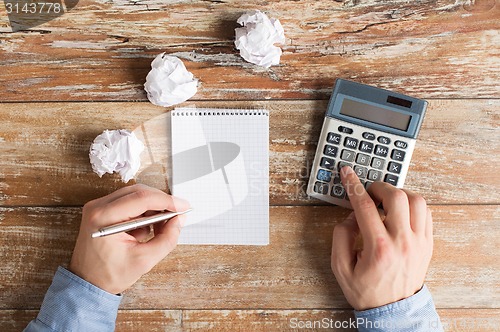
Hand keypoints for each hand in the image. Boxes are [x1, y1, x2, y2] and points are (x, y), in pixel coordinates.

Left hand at [69, 184, 189, 293]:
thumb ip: (166, 239)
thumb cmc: (108, 274)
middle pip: (139, 192)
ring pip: (135, 195)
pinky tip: (148, 228)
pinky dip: (143, 211)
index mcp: (103, 218)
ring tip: (161, 227)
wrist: (87, 283)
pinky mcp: (103, 210)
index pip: (142, 198)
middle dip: (161, 202)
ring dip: (153, 207)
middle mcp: (98, 207)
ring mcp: (98, 207)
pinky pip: (129, 202)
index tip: (183, 206)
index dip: (167, 201)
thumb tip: (179, 220)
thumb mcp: (144, 260)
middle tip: (177, 215)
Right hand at [331, 166, 432, 310]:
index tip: (348, 173)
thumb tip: (351, 215)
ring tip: (385, 200)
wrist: (393, 311)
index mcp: (379, 248)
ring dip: (399, 193)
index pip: (365, 206)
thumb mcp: (340, 267)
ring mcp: (419, 242)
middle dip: (379, 187)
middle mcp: (403, 242)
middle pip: (396, 196)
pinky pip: (426, 213)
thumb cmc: (367, 291)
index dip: (353, 185)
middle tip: (368, 192)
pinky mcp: (428, 244)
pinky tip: (400, 211)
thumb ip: (340, 236)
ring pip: (417, 201)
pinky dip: (413, 205)